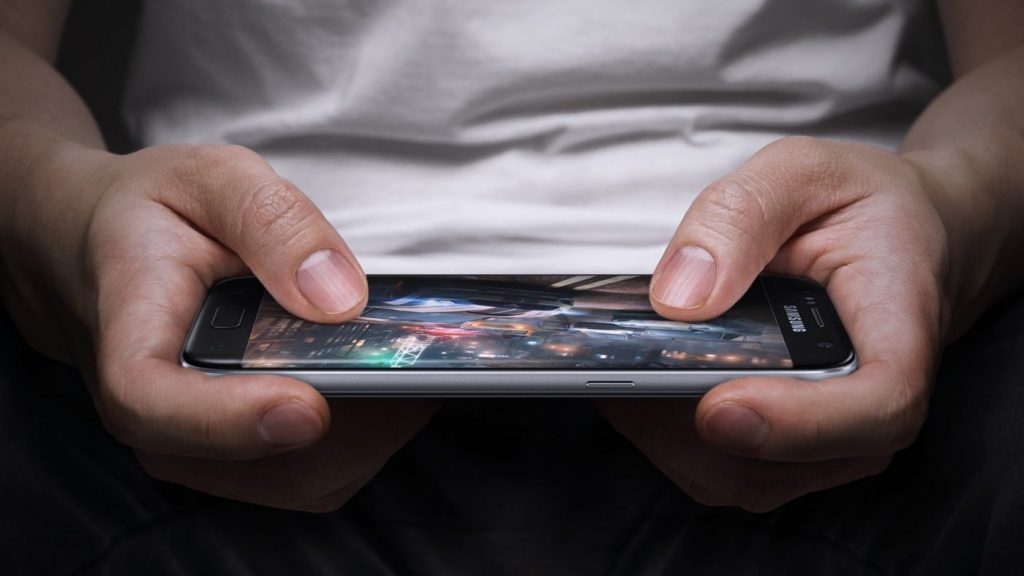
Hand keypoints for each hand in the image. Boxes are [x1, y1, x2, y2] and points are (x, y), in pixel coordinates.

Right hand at [1, 143, 438, 510]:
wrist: (97, 247)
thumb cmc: (150, 214)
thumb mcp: (208, 177)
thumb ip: (272, 222)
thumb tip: (338, 296)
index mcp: (129, 339)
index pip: (153, 404)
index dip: (230, 420)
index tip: (306, 404)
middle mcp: (155, 415)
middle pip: (259, 463)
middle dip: (358, 422)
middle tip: (420, 360)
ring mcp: (197, 446)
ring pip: (303, 479)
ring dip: (375, 431)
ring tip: (415, 364)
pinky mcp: (237, 455)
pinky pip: (316, 471)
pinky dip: (368, 436)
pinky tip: (391, 379)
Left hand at [597, 136, 952, 511]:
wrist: (904, 239)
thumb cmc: (861, 205)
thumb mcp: (802, 171)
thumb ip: (740, 216)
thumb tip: (679, 297)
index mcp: (900, 324)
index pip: (880, 405)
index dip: (799, 423)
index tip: (719, 406)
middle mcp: (874, 402)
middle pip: (784, 459)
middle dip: (683, 424)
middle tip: (615, 367)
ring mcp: (833, 438)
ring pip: (739, 477)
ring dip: (662, 433)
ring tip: (615, 369)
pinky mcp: (789, 450)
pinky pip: (719, 469)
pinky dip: (663, 436)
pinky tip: (633, 383)